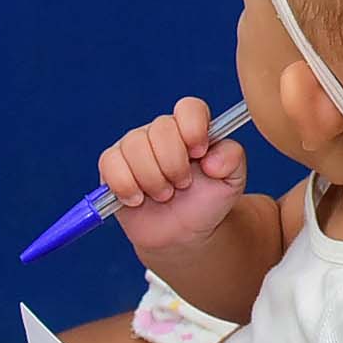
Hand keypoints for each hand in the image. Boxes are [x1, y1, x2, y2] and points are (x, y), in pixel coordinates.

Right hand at [100, 96, 247, 257]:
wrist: (182, 234)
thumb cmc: (206, 201)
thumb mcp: (232, 181)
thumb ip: (232, 158)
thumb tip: (210, 157)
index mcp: (192, 128)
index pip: (189, 107)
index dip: (194, 128)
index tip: (199, 154)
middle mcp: (161, 131)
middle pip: (161, 128)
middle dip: (174, 164)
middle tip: (182, 184)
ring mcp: (134, 146)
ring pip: (135, 146)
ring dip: (153, 179)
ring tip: (164, 195)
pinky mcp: (112, 165)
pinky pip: (110, 163)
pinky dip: (126, 185)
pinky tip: (138, 200)